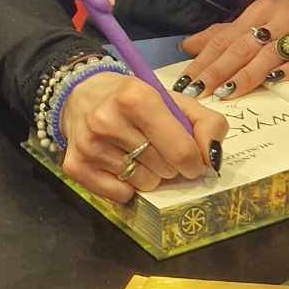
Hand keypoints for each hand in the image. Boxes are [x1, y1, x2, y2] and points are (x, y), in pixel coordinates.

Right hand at [58, 71, 223, 206]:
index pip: (181, 151)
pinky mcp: (75, 166)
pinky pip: (120, 195)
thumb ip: (206, 123)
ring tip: (135, 152)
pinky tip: (118, 164)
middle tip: (156, 147)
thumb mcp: (173, 99)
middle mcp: (108, 120)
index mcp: (137, 98)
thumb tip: (212, 158)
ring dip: (148, 174)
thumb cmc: (133, 98)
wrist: (80, 93)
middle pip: (164, 170)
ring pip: (144, 184)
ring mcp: (89, 145)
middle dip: (169, 164)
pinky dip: (126, 186)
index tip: (191, 158)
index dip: (194, 161)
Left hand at [178, 0, 288, 98]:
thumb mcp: (266, 20)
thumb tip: (188, 45)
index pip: (225, 37)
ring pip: (269, 55)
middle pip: (242, 46)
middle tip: (196, 92)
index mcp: (262, 10)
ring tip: (226, 94)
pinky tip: (271, 84)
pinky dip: (286, 72)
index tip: (184, 82)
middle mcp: (281, 17)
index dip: (203, 60)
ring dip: (245, 75)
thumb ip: (228, 33)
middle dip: (216, 71)